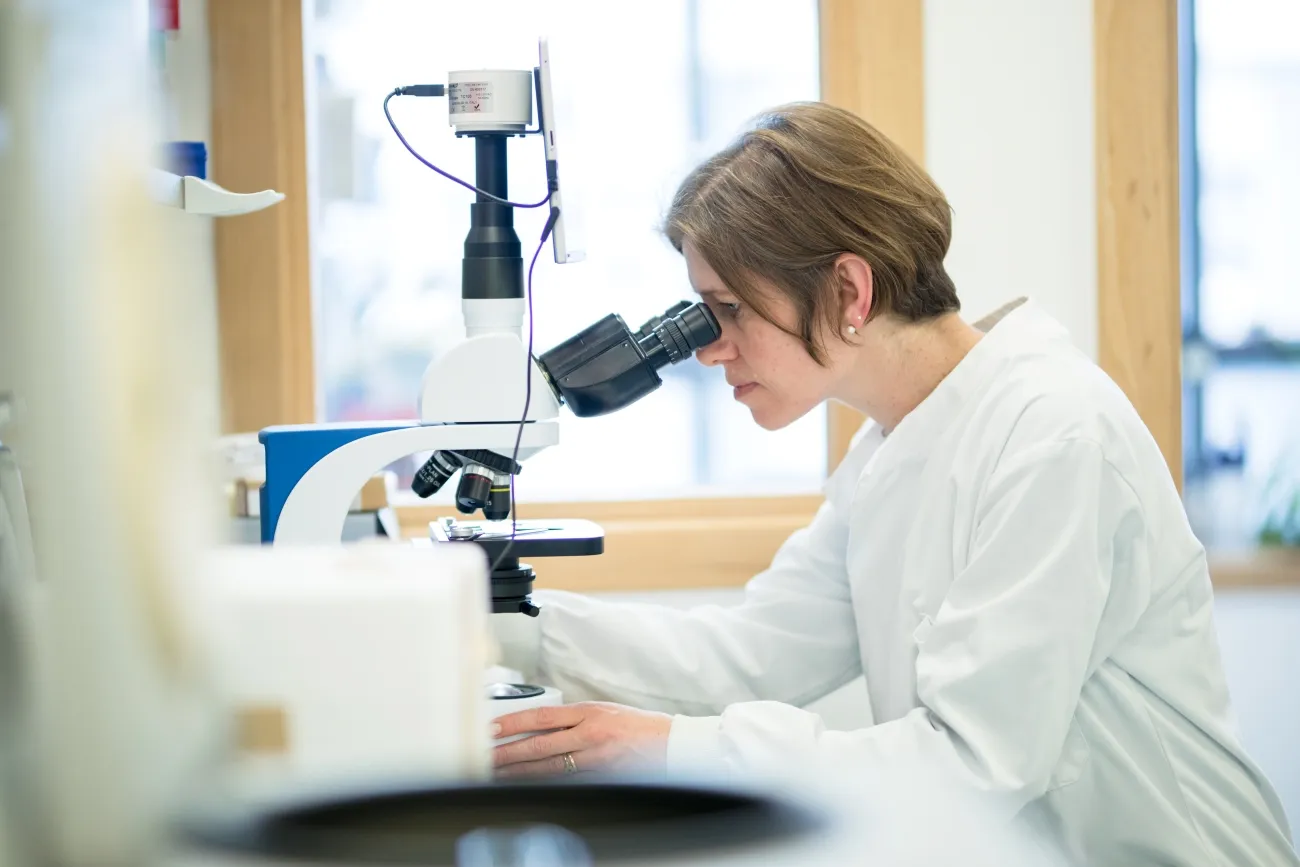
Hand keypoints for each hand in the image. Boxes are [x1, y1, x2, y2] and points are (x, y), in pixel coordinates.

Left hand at [492, 702, 671, 778]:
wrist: (671, 745)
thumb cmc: (640, 726)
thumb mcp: (605, 710)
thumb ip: (575, 717)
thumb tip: (542, 724)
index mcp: (590, 712)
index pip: (542, 717)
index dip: (514, 723)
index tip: (492, 728)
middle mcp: (590, 735)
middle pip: (539, 746)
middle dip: (508, 753)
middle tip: (485, 757)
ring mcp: (595, 760)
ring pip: (548, 769)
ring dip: (520, 772)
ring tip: (497, 774)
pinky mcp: (600, 779)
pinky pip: (567, 782)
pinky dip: (545, 783)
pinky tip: (527, 785)